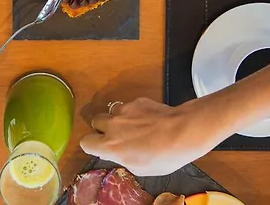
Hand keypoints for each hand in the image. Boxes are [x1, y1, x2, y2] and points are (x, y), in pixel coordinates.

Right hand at [80, 97, 228, 176]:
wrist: (184, 132)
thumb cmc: (164, 156)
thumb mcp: (141, 169)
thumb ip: (123, 158)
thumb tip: (119, 153)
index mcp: (110, 146)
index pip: (85, 142)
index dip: (93, 145)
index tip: (102, 148)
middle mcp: (113, 125)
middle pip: (95, 122)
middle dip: (103, 128)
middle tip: (117, 136)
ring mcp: (125, 110)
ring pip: (112, 112)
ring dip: (118, 119)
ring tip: (135, 127)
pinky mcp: (137, 101)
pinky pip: (129, 106)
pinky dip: (134, 113)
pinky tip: (149, 120)